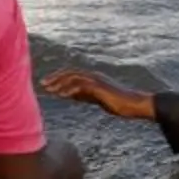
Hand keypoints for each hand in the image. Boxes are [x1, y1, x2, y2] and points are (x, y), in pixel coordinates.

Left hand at [42, 69, 156, 120]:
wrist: (135, 104)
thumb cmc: (118, 103)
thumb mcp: (97, 98)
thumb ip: (84, 95)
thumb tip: (70, 95)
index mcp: (93, 78)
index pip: (72, 74)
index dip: (58, 78)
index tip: (47, 83)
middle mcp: (94, 76)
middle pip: (71, 73)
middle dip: (55, 78)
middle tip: (43, 84)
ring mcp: (98, 80)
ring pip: (75, 77)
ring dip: (60, 83)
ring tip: (50, 90)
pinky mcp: (101, 87)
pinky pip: (83, 86)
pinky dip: (71, 89)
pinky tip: (62, 95)